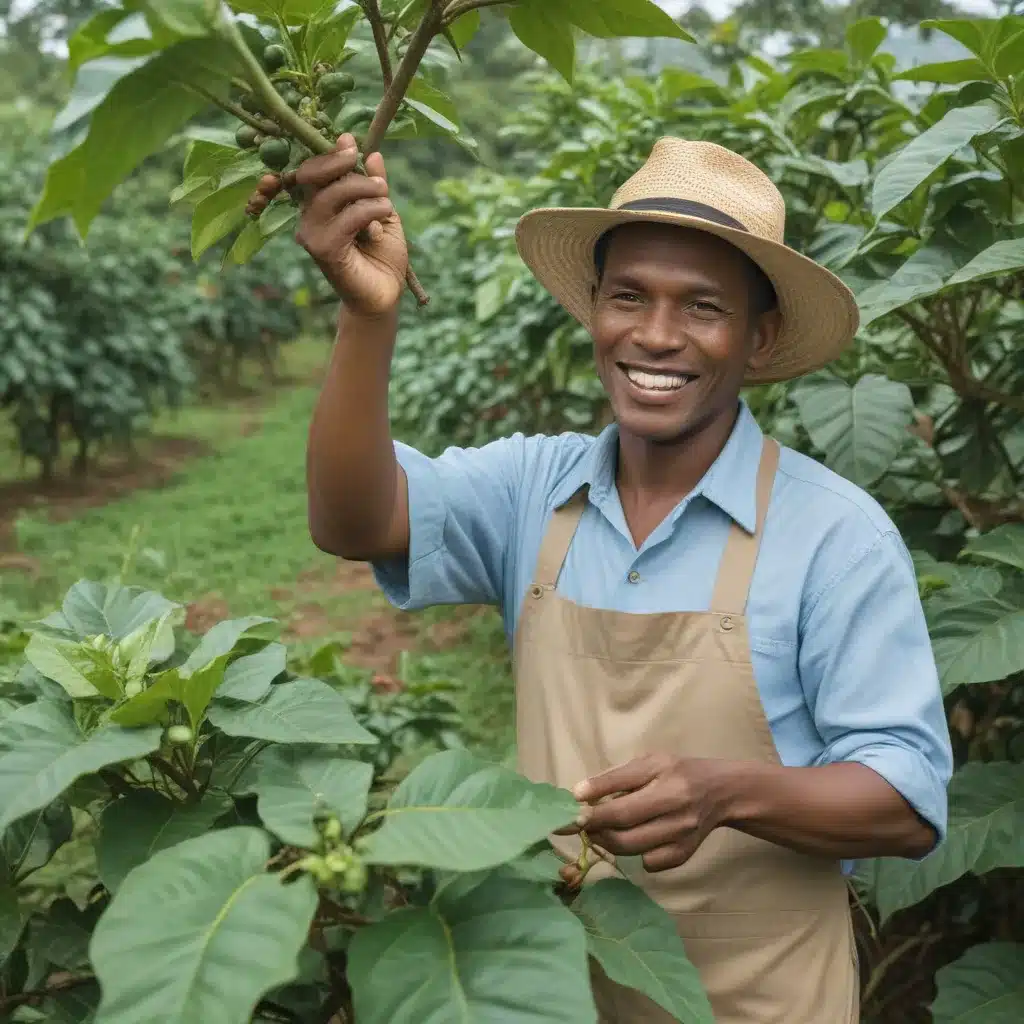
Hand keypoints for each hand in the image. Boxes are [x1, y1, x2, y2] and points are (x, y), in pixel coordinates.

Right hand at [282, 134, 407, 314]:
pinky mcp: (323, 251)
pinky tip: (384, 216)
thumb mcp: (383, 212)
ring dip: (362, 188)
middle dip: (337, 163)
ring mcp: (313, 235)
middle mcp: (309, 219)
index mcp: (319, 207)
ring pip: (330, 196)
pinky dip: (369, 211)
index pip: (311, 173)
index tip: (350, 144)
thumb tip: (372, 152)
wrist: (385, 294)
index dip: (327, 155)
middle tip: (362, 161)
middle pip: (311, 177)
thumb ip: (374, 184)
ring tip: (385, 197)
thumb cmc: (382, 255)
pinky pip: (345, 219)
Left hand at [570, 754, 728, 872]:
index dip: (595, 801)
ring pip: (631, 847)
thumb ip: (616, 777)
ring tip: (598, 830)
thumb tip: (580, 794)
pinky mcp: (684, 854)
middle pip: (624, 825)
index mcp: (665, 778)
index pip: (623, 791)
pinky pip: (649, 862)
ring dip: (606, 841)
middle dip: (594, 825)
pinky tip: (634, 839)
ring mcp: (682, 835)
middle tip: (579, 822)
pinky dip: (634, 854)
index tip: (573, 802)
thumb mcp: (649, 762)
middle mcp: (676, 807)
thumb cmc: (677, 772)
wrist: (721, 792)